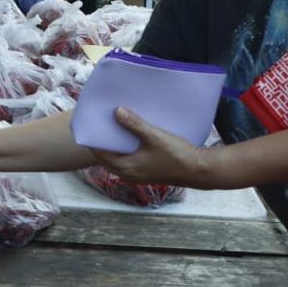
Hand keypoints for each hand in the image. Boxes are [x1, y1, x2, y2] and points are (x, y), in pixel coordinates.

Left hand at [90, 108, 208, 187]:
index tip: (89, 125)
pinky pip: (128, 160)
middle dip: (103, 141)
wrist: (198, 170)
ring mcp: (138, 175)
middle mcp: (129, 174)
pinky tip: (131, 137)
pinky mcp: (147, 172)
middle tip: (100, 124)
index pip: (100, 154)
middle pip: (107, 157)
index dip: (93, 140)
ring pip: (118, 159)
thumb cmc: (175, 154)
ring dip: (115, 145)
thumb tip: (116, 112)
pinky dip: (124, 149)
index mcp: (126, 167)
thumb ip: (134, 124)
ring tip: (113, 128)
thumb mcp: (153, 136)